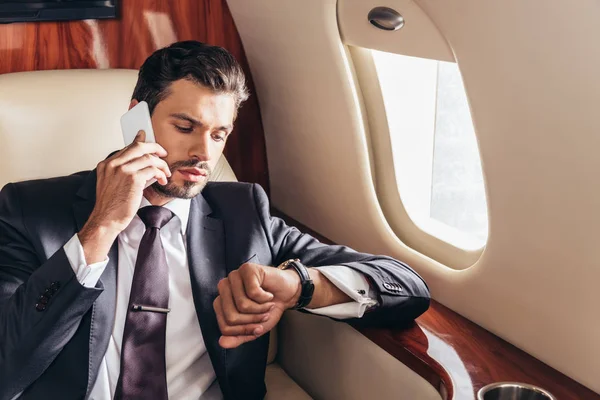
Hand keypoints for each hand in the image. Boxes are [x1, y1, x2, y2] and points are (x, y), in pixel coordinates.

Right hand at [78, 131, 170, 262]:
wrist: (106, 220)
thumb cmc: (111, 206)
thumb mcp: (111, 184)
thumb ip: (122, 171)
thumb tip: (140, 163)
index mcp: (106, 165)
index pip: (127, 147)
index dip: (140, 142)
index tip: (148, 140)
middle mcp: (113, 164)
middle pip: (139, 147)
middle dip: (155, 148)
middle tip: (163, 153)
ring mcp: (123, 170)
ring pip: (149, 158)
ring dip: (161, 165)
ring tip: (165, 173)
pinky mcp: (133, 178)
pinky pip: (153, 170)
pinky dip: (161, 174)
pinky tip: (162, 180)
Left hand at [213, 262, 301, 348]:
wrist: (287, 294)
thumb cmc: (268, 308)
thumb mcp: (253, 328)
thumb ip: (237, 337)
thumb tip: (222, 343)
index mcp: (221, 302)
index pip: (225, 327)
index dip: (244, 331)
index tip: (257, 327)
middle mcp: (224, 288)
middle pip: (231, 317)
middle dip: (252, 320)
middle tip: (265, 315)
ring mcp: (234, 277)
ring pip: (241, 304)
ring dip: (260, 309)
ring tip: (268, 304)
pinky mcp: (247, 269)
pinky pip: (252, 292)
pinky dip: (265, 298)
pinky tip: (269, 294)